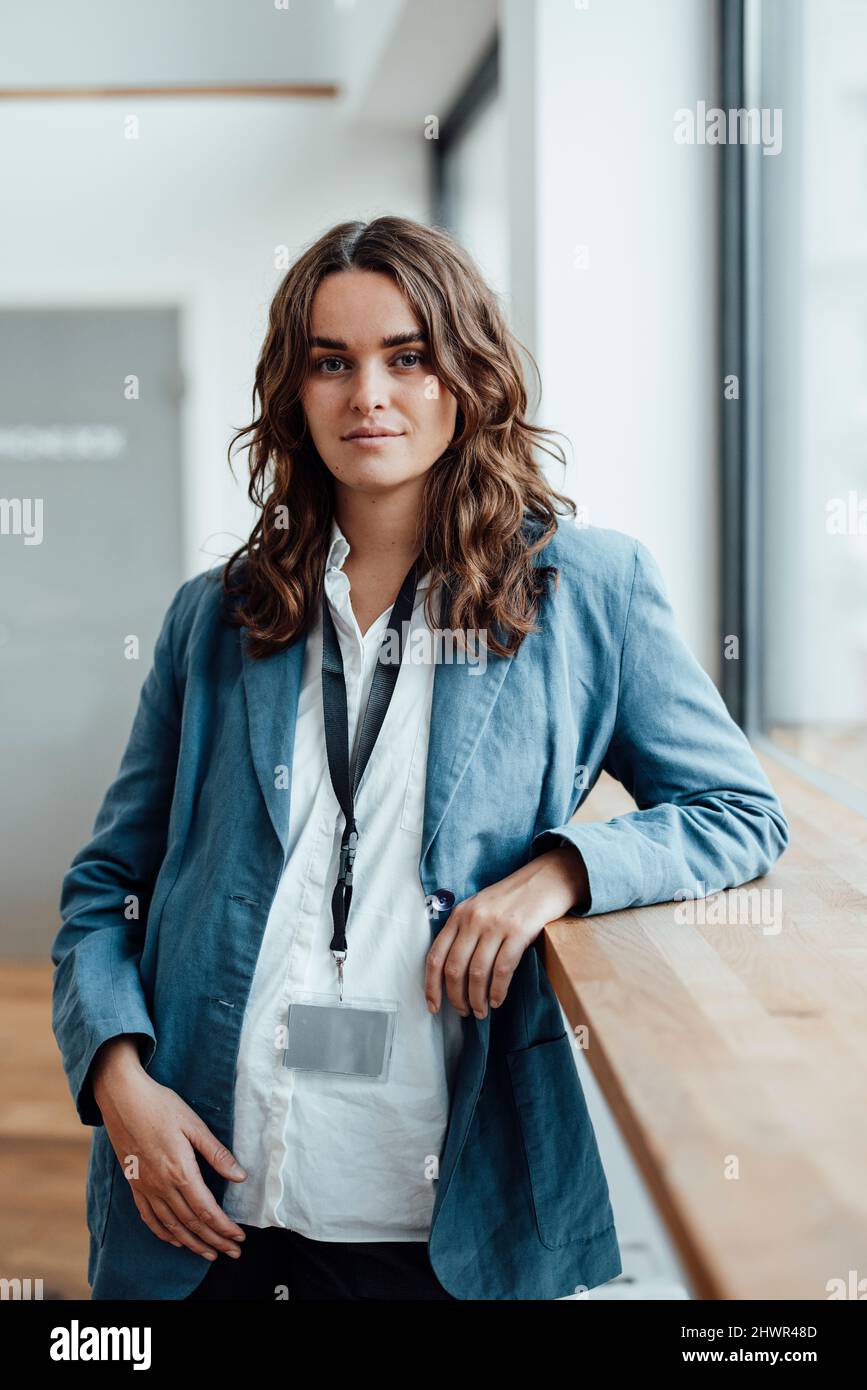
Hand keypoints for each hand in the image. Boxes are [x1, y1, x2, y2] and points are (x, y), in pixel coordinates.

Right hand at [95, 1061, 248, 1261]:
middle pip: (192, 1223)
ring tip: (209, 1254)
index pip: (207, 1210)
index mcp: (180, 1171)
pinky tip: (175, 1240)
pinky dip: (163, 1234)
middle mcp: (162, 1186)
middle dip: (214, 1241)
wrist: (122, 1098)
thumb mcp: (194, 1124)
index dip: (224, 1228)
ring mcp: (145, 1188)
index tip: (239, 1238)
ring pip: (171, 1226)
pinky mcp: (134, 1185)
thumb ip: (216, 1153)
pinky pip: (149, 1218)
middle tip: (232, 1253)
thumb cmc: (160, 1106)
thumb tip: (239, 1176)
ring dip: (192, 1243)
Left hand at [424, 845, 589, 1019]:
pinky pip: (502, 969)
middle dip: (456, 997)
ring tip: (481, 1011)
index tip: (433, 1006)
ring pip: (477, 973)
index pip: (435, 956)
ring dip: (477, 999)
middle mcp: (473, 919)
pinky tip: (497, 1000)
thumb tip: (454, 974)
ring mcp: (495, 925)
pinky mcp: (519, 931)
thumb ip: (464, 932)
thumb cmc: (513, 898)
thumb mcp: (480, 908)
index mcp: (459, 915)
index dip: (431, 986)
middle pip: (454, 969)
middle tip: (464, 1012)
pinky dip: (497, 990)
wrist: (546, 878)